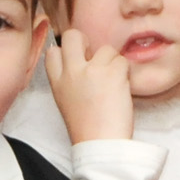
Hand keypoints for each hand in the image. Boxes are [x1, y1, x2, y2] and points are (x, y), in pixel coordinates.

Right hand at [46, 27, 135, 145]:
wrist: (101, 144)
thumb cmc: (88, 128)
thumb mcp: (67, 102)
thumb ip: (70, 80)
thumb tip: (84, 65)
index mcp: (57, 81)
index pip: (53, 51)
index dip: (67, 52)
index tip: (79, 61)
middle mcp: (71, 71)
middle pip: (74, 35)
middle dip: (86, 42)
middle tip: (97, 60)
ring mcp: (91, 70)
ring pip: (106, 49)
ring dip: (113, 63)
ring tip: (113, 85)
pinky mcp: (112, 73)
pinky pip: (123, 61)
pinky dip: (126, 74)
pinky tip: (122, 90)